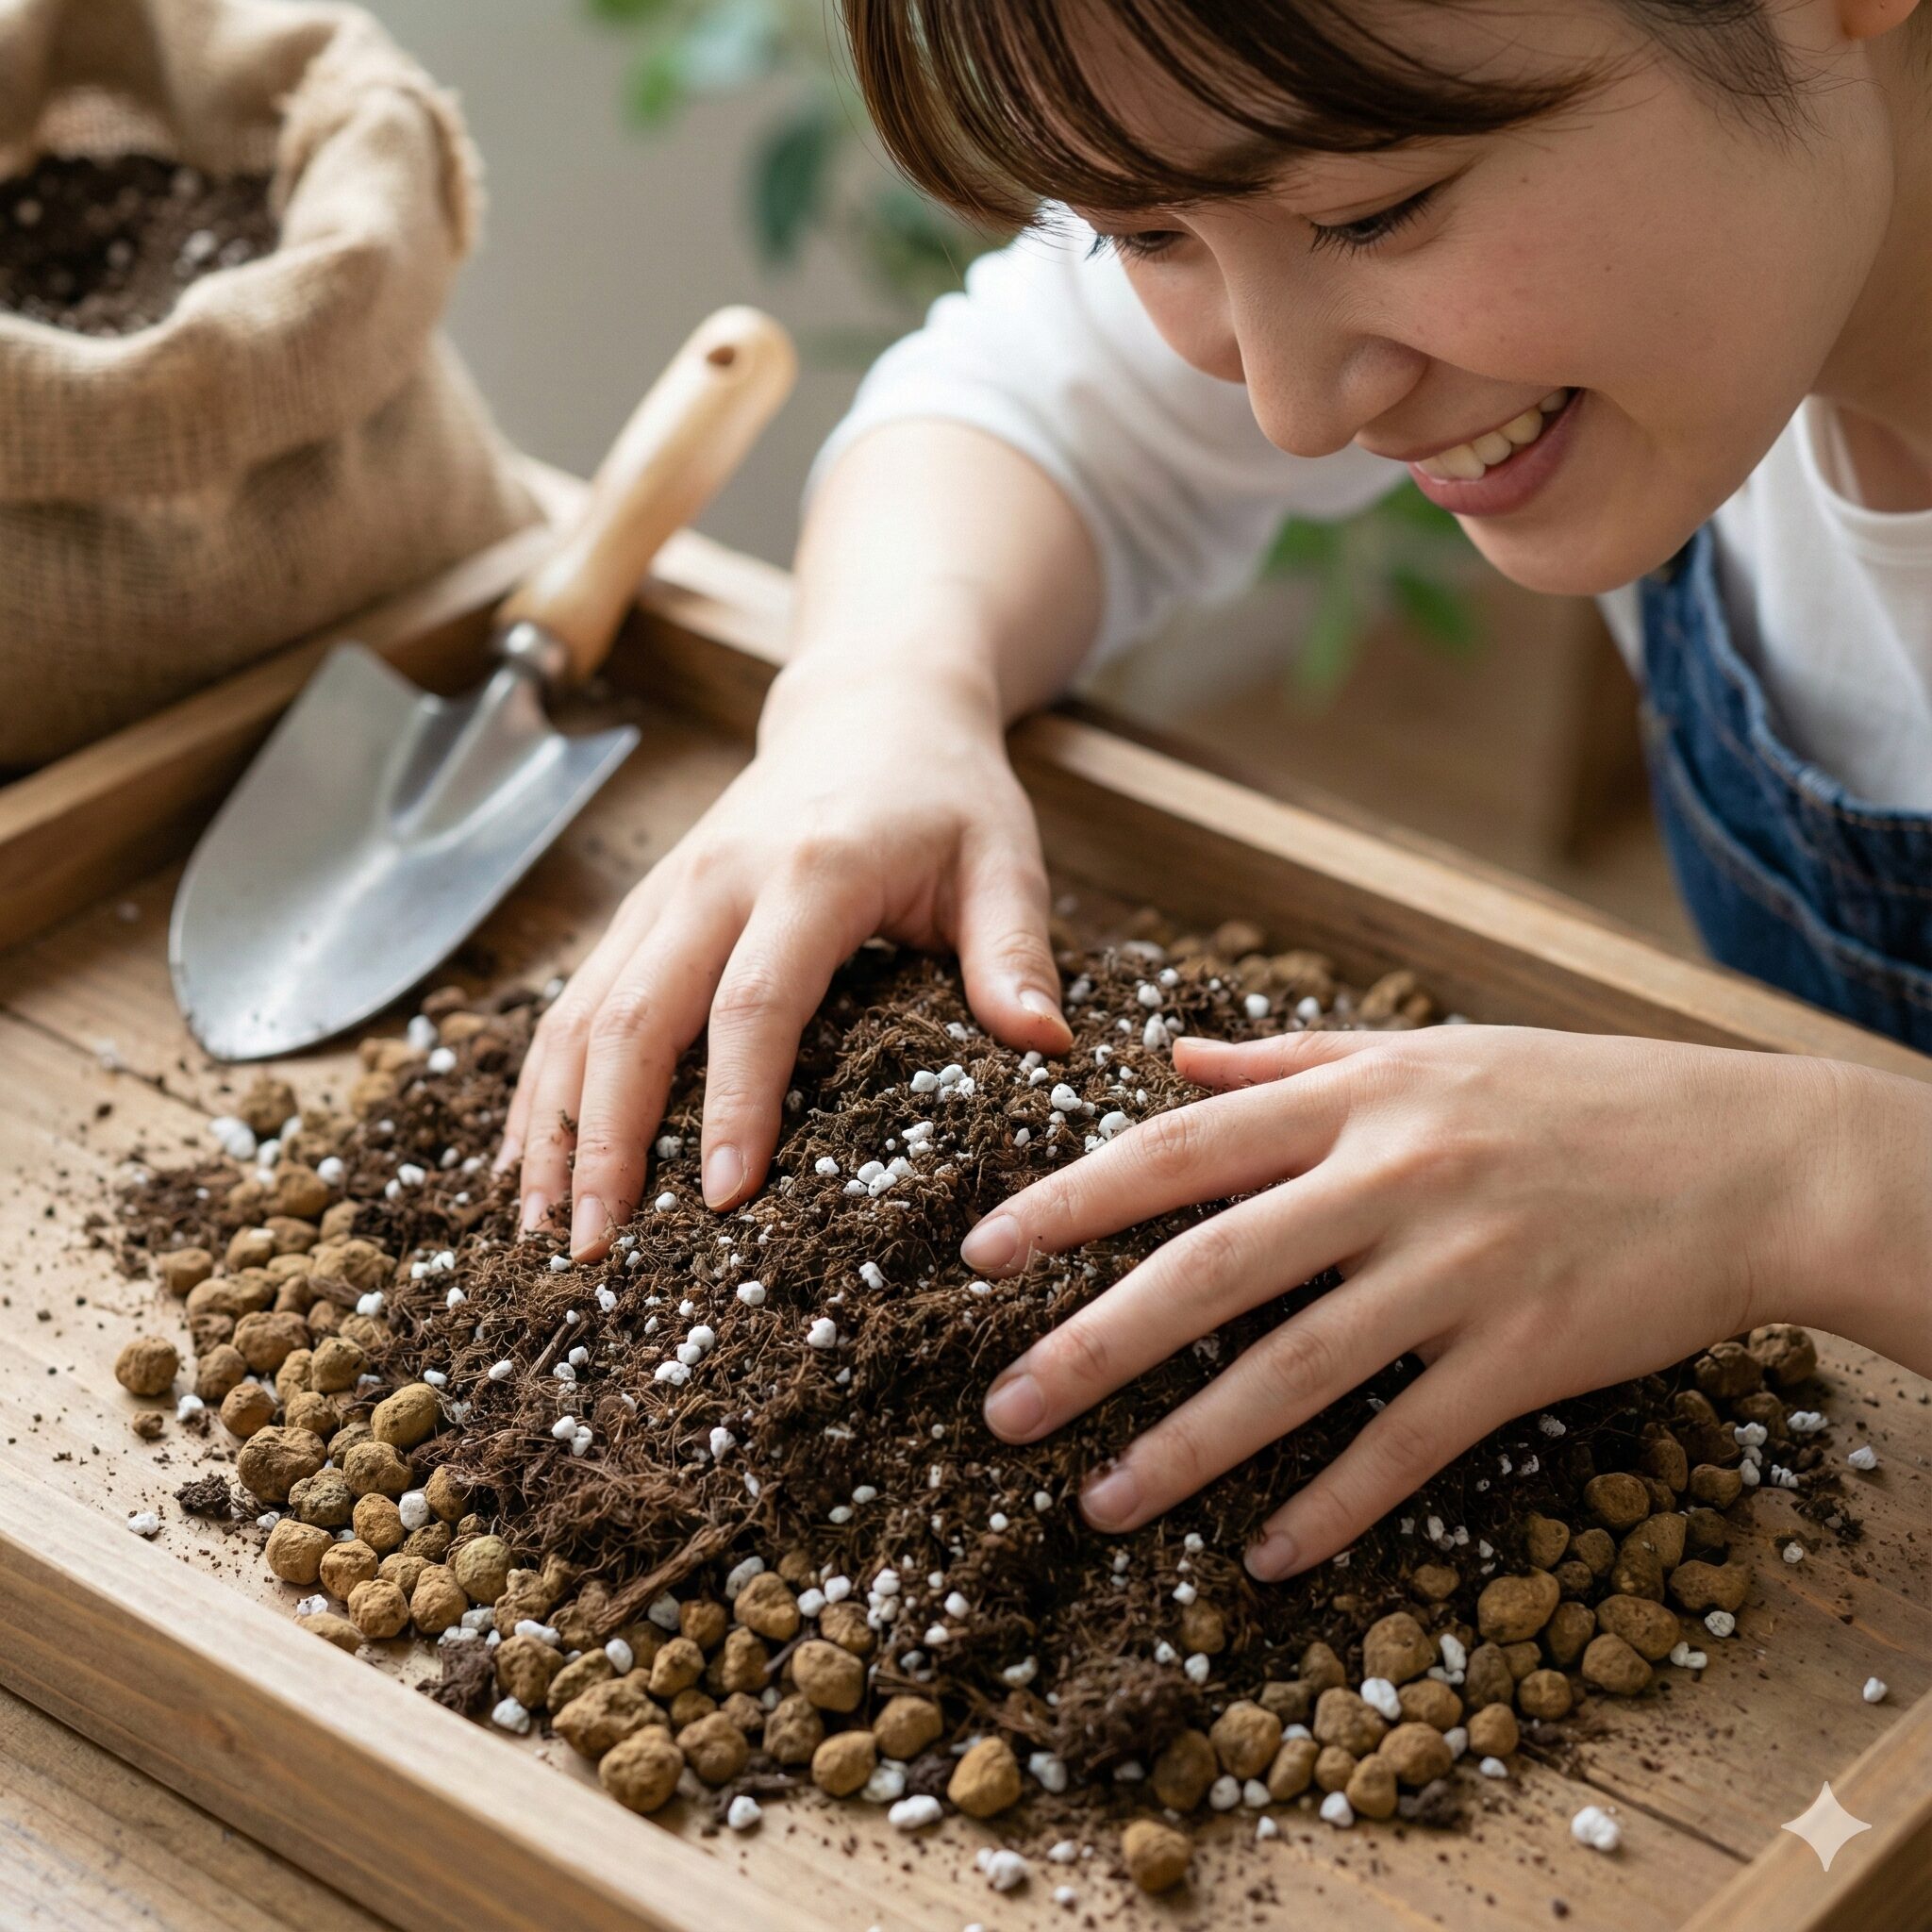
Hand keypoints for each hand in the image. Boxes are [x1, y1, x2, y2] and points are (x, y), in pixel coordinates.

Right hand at [498, 661, 1071, 1258]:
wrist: (871, 707)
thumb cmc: (946, 795)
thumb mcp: (1002, 859)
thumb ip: (1014, 951)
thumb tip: (1044, 1047)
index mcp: (810, 872)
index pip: (754, 1002)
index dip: (733, 1102)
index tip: (721, 1196)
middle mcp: (714, 881)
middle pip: (634, 1018)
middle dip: (604, 1139)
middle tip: (593, 1248)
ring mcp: (664, 894)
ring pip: (582, 1015)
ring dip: (554, 1125)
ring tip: (536, 1231)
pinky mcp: (643, 910)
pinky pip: (574, 1003)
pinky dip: (543, 1085)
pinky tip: (526, 1161)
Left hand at [963, 1024, 1881, 1580]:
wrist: (1751, 1156)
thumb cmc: (1577, 1094)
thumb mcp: (1430, 1050)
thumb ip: (1291, 1058)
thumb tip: (1173, 1056)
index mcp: (1358, 1099)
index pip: (1179, 1150)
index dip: (1071, 1202)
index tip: (982, 1252)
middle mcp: (1393, 1179)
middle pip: (1210, 1269)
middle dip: (1094, 1343)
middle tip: (1003, 1407)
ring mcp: (1459, 1270)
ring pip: (1293, 1370)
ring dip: (1186, 1445)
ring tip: (1098, 1501)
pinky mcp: (1524, 1354)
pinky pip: (1407, 1443)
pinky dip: (1333, 1502)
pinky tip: (1267, 1552)